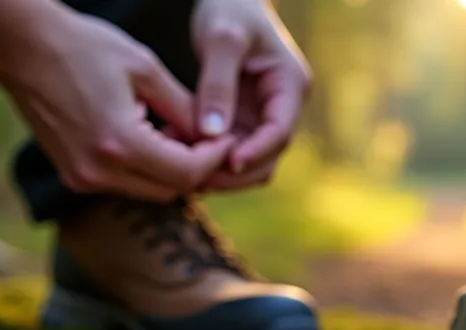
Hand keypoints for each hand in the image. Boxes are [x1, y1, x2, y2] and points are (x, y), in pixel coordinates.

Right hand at [0, 9, 233, 201]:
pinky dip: (146, 170)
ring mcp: (83, 178)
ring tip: (179, 135)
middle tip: (210, 139)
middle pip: (172, 190)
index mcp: (120, 144)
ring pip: (150, 192)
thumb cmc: (86, 48)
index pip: (187, 173)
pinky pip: (125, 185)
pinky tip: (151, 138)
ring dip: (172, 171)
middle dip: (197, 168)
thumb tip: (215, 135)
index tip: (228, 138)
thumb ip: (185, 108)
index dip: (215, 159)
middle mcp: (99, 171)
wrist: (23, 48)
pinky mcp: (74, 176)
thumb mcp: (146, 70)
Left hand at [190, 0, 311, 189]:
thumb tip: (212, 133)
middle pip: (267, 158)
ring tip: (180, 165)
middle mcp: (281, 107)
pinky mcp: (241, 121)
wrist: (228, 0)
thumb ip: (217, 84)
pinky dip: (204, 156)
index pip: (280, 132)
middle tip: (196, 177)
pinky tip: (174, 149)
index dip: (255, 152)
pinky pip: (226, 151)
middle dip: (234, 172)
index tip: (226, 162)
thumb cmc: (229, 9)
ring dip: (217, 171)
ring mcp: (261, 117)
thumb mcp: (222, 39)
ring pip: (247, 163)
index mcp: (290, 85)